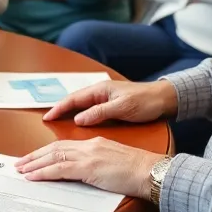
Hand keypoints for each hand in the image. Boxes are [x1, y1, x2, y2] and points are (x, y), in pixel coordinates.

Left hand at [15, 138, 161, 198]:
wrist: (151, 172)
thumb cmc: (138, 172)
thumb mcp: (113, 164)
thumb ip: (97, 166)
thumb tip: (84, 176)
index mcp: (95, 143)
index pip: (65, 146)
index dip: (47, 151)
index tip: (34, 157)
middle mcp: (89, 145)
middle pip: (55, 148)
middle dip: (35, 156)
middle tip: (19, 163)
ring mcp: (88, 155)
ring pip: (54, 157)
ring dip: (34, 164)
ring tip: (21, 170)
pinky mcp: (89, 168)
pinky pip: (60, 169)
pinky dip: (44, 172)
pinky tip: (34, 177)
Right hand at [43, 79, 177, 125]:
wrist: (164, 99)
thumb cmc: (145, 101)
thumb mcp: (122, 108)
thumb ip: (99, 113)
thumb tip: (78, 119)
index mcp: (100, 89)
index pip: (73, 99)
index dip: (58, 108)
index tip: (47, 118)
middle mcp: (100, 92)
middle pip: (74, 101)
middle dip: (59, 109)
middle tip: (46, 121)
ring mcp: (105, 98)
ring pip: (81, 105)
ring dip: (68, 112)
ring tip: (56, 122)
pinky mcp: (111, 105)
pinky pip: (89, 109)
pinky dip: (79, 114)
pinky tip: (77, 122)